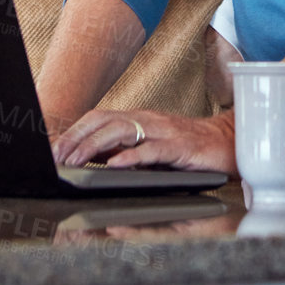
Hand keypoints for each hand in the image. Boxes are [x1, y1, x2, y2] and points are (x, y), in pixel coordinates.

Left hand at [51, 108, 236, 175]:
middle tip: (55, 157)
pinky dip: (131, 157)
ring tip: (75, 160)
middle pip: (104, 121)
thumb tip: (91, 157)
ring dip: (94, 146)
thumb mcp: (152, 147)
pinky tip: (114, 166)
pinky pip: (152, 150)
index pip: (99, 118)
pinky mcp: (182, 147)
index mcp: (140, 120)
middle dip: (76, 138)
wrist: (231, 143)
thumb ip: (125, 149)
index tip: (52, 150)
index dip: (73, 132)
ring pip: (123, 131)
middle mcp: (149, 121)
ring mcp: (165, 132)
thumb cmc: (191, 148)